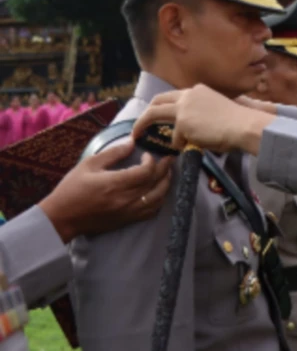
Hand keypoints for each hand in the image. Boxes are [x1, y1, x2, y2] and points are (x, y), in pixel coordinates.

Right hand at [39, 139, 173, 242]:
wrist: (61, 218)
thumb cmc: (72, 189)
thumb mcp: (89, 165)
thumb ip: (113, 153)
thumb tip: (132, 142)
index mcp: (115, 184)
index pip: (146, 172)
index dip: (152, 161)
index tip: (147, 154)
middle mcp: (126, 199)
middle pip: (156, 184)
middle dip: (165, 169)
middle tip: (169, 159)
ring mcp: (128, 212)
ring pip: (158, 198)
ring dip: (166, 185)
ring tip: (167, 174)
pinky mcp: (127, 221)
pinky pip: (151, 212)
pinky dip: (159, 200)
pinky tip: (158, 192)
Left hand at [133, 84, 276, 153]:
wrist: (244, 125)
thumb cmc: (238, 121)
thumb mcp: (217, 110)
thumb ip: (201, 113)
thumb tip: (194, 126)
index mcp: (197, 91)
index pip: (173, 96)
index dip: (163, 106)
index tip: (157, 115)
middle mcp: (188, 95)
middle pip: (157, 101)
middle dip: (145, 112)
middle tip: (138, 124)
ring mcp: (183, 108)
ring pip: (156, 114)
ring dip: (145, 125)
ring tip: (138, 135)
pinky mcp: (183, 123)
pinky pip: (176, 138)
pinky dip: (180, 144)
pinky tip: (188, 147)